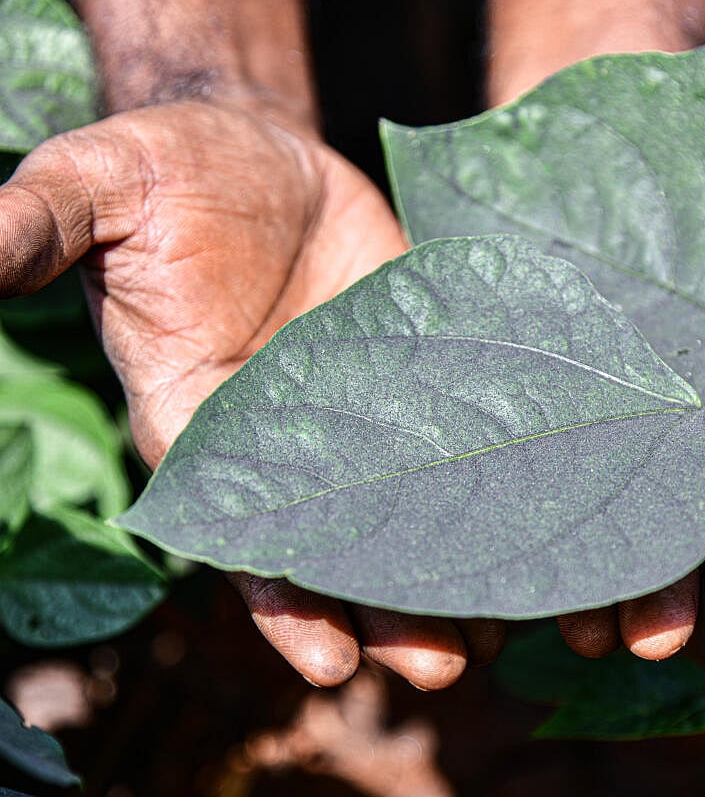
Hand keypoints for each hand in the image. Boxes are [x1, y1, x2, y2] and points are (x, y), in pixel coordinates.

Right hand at [0, 98, 502, 688]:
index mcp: (207, 425)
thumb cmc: (166, 172)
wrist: (253, 150)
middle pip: (338, 546)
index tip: (326, 662)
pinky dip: (493, 483)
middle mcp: (288, 441)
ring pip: (406, 510)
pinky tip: (543, 524)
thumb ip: (47, 225)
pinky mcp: (423, 374)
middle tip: (444, 665)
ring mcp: (362, 415)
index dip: (280, 596)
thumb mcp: (104, 188)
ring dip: (448, 571)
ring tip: (499, 629)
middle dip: (384, 609)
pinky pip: (460, 439)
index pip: (239, 532)